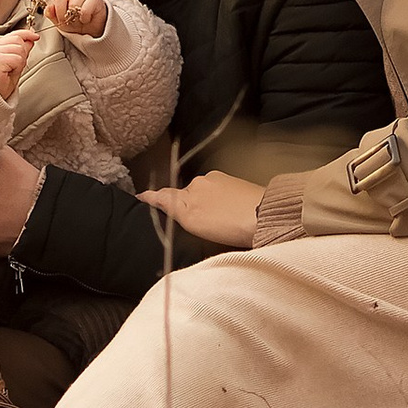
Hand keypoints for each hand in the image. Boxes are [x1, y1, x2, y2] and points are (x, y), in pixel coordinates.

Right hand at [0, 28, 35, 102]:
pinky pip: (17, 58)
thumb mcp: (14, 66)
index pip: (14, 34)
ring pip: (19, 49)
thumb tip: (30, 40)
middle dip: (23, 53)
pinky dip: (17, 67)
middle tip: (15, 67)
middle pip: (18, 40)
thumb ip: (21, 51)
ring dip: (20, 61)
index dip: (26, 34)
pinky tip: (9, 72)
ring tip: (11, 71)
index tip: (35, 36)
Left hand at [44, 0, 107, 39]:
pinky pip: (84, 10)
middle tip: (64, 19)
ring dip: (73, 17)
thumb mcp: (60, 21)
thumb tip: (48, 8)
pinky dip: (83, 18)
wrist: (93, 27)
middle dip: (60, 12)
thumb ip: (52, 14)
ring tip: (77, 19)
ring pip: (73, 4)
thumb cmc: (76, 21)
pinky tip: (85, 18)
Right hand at [140, 172, 263, 249]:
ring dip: (206, 207)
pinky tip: (228, 220)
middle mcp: (208, 180)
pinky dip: (221, 208)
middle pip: (189, 194)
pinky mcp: (242, 190)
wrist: (265, 217)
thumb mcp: (191, 218)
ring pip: (208, 196)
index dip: (154, 198)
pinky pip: (224, 199)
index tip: (141, 198)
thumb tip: (149, 194)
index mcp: (193, 186)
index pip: (168, 193)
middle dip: (186, 206)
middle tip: (188, 225)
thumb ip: (170, 203)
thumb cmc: (228, 221)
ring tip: (212, 227)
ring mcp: (226, 183)